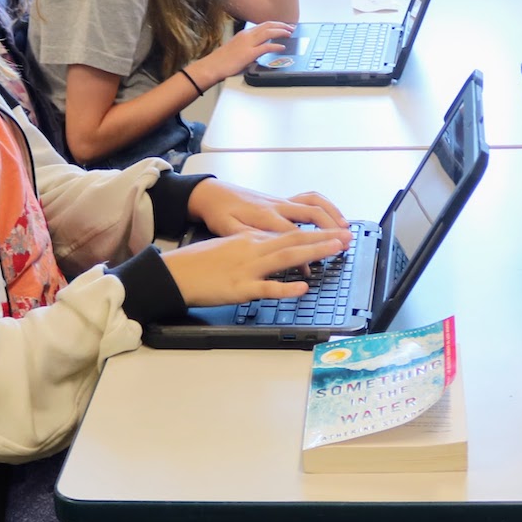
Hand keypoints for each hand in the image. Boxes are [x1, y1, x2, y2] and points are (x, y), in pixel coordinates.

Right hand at [161, 227, 349, 305]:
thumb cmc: (199, 262)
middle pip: (294, 240)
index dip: (315, 233)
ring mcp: (247, 268)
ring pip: (286, 257)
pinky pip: (266, 287)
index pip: (289, 233)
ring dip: (313, 253)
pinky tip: (303, 287)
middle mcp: (252, 248)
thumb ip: (253, 247)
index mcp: (251, 238)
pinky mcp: (240, 288)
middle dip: (323, 239)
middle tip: (347, 238)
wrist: (174, 272)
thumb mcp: (229, 245)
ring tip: (335, 250)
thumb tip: (274, 250)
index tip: (336, 232)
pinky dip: (286, 287)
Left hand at [188, 179, 351, 238]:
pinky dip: (325, 205)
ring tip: (345, 228)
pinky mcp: (282, 199)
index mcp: (263, 217)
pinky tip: (333, 216)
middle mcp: (276, 206)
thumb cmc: (219, 213)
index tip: (312, 266)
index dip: (303, 251)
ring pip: (313, 204)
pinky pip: (309, 198)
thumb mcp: (226, 229)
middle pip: (310, 215)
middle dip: (330, 228)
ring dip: (332, 214)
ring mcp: (281, 200)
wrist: (212, 193)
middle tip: (345, 242)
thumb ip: (246, 240)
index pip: (290, 235)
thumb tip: (266, 250)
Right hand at [205, 19, 294, 80]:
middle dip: (281, 25)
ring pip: (268, 33)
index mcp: (244, 34)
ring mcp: (248, 44)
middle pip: (268, 26)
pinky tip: (282, 47)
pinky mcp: (249, 54)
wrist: (212, 66)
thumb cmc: (222, 60)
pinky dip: (276, 46)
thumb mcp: (237, 49)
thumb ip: (249, 46)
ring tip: (290, 33)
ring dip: (281, 32)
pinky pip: (266, 47)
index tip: (284, 25)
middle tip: (291, 27)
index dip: (275, 24)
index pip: (263, 25)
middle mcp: (247, 36)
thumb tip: (259, 49)